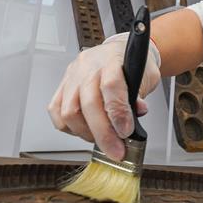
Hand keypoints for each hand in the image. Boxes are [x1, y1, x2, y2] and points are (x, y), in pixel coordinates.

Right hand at [48, 34, 160, 160]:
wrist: (118, 52)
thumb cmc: (132, 64)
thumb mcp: (146, 75)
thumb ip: (141, 94)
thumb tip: (136, 113)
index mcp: (112, 59)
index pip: (111, 86)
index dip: (118, 113)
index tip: (125, 132)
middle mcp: (88, 66)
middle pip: (88, 103)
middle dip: (103, 134)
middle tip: (115, 151)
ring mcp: (72, 75)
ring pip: (69, 111)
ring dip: (86, 133)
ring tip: (102, 139)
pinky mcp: (62, 85)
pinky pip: (56, 111)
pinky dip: (70, 128)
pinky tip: (85, 130)